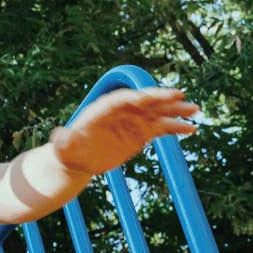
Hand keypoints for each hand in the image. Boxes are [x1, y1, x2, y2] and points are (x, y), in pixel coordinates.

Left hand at [49, 87, 199, 176]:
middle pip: (145, 102)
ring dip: (176, 111)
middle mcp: (122, 111)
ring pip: (158, 113)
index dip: (143, 96)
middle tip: (182, 96)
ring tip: (196, 110)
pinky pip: (162, 128)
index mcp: (105, 109)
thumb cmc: (69, 150)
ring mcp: (134, 121)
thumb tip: (56, 136)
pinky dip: (176, 128)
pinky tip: (192, 129)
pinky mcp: (141, 133)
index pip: (127, 99)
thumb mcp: (64, 147)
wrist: (79, 157)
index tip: (155, 95)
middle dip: (163, 99)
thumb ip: (62, 140)